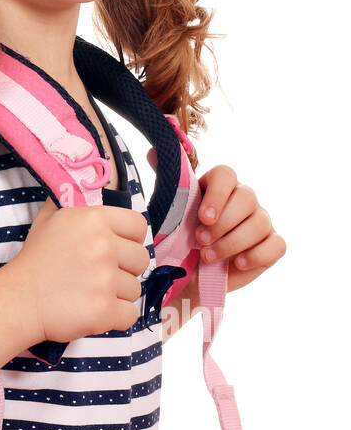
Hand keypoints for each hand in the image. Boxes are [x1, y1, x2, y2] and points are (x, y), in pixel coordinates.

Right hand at [6, 199, 151, 343]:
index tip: (115, 249)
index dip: (130, 239)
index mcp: (93, 219)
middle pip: (141, 259)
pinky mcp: (105, 310)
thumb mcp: (49, 219)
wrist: (17, 300)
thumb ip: (72, 201)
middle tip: (98, 275)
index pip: (138, 226)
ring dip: (116, 295)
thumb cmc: (35, 260)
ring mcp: (105, 280)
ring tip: (89, 293)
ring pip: (135, 289)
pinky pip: (130, 315)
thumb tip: (85, 184)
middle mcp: (103, 246)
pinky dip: (114, 317)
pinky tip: (93, 311)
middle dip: (125, 269)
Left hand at [149, 148, 286, 293]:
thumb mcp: (171, 214)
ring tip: (208, 256)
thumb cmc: (181, 241)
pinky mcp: (271, 245)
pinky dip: (257, 254)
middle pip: (246, 197)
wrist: (188, 276)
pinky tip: (237, 263)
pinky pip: (276, 245)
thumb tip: (153, 152)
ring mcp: (260, 221)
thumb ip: (169, 184)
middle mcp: (243, 200)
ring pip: (260, 222)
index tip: (202, 217)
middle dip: (222, 223)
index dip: (217, 194)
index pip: (226, 174)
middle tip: (199, 240)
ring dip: (233, 242)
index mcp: (218, 186)